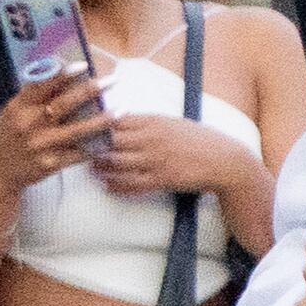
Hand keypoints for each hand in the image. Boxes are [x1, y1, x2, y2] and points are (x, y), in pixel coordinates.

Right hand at [0, 62, 113, 197]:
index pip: (41, 86)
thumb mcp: (12, 112)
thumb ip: (33, 95)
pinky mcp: (50, 163)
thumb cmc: (9, 136)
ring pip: (77, 130)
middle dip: (90, 90)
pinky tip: (111, 138)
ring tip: (122, 109)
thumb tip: (59, 70)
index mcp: (19, 107)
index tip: (83, 65)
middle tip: (112, 81)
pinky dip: (96, 146)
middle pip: (64, 104)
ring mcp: (41, 145)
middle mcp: (29, 124)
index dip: (62, 75)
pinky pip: (79, 153)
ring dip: (102, 120)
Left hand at [90, 111, 252, 202]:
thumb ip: (147, 122)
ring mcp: (156, 160)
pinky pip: (130, 184)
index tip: (84, 128)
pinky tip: (107, 185)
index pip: (116, 119)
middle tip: (79, 150)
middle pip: (110, 140)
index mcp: (155, 121)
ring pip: (116, 163)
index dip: (96, 124)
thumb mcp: (174, 122)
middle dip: (92, 145)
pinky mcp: (161, 179)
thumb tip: (119, 119)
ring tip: (92, 168)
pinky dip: (115, 185)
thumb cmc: (200, 140)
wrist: (226, 161)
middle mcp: (152, 139)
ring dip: (100, 167)